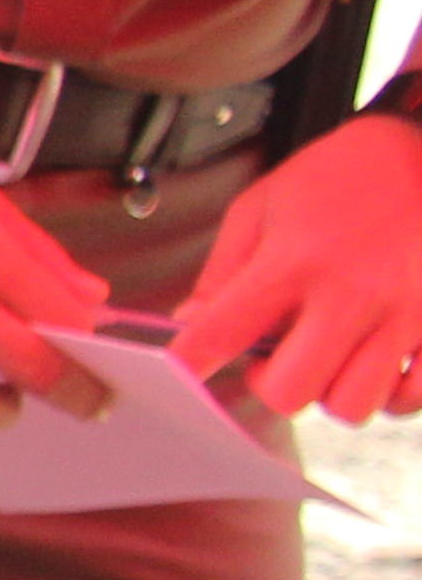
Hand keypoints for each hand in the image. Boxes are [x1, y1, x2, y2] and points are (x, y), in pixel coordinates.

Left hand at [171, 110, 421, 420]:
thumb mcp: (266, 203)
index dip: (189, 363)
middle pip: (291, 391)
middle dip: (272, 383)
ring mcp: (406, 315)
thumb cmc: (346, 174)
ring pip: (351, 405)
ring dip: (330, 390)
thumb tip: (191, 322)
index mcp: (295, 260)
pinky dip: (389, 393)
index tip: (180, 375)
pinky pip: (411, 398)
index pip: (222, 332)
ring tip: (330, 354)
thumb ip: (224, 270)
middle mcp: (352, 294)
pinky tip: (377, 361)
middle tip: (275, 356)